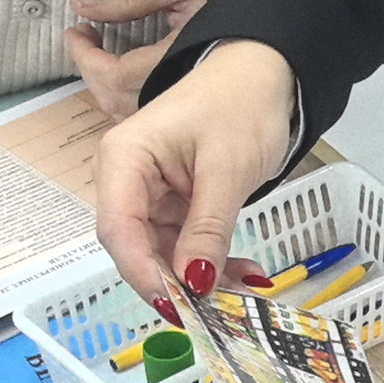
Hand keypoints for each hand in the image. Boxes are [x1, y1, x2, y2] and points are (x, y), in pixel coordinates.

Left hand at [64, 0, 211, 114]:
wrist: (274, 6)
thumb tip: (83, 7)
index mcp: (178, 57)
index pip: (116, 73)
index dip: (86, 56)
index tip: (76, 31)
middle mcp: (182, 88)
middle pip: (117, 102)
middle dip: (91, 73)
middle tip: (84, 43)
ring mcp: (188, 102)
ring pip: (130, 116)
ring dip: (105, 90)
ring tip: (99, 59)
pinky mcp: (193, 106)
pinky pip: (148, 116)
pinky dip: (125, 101)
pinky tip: (123, 77)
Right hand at [93, 38, 298, 301]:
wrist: (265, 71)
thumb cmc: (241, 100)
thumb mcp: (227, 170)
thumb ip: (207, 229)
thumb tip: (193, 282)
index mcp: (124, 158)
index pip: (118, 229)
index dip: (143, 273)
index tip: (177, 305)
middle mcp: (128, 178)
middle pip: (137, 248)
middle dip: (176, 281)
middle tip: (216, 311)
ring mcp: (151, 193)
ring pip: (164, 253)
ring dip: (201, 277)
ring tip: (243, 288)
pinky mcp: (175, 202)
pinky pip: (186, 243)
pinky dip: (212, 261)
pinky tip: (244, 273)